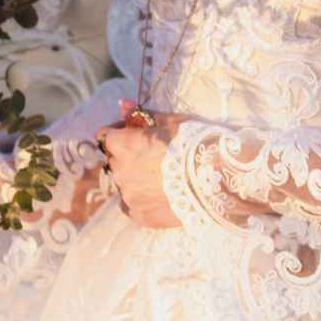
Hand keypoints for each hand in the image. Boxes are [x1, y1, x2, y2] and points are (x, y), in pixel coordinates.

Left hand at [95, 99, 188, 228]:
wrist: (215, 179)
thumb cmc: (193, 144)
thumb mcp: (169, 122)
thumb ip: (142, 116)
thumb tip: (123, 105)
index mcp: (122, 145)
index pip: (105, 136)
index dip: (119, 133)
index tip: (134, 134)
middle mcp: (119, 171)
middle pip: (115, 160)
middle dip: (129, 157)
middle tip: (154, 157)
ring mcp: (129, 196)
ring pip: (125, 184)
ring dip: (136, 179)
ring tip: (163, 179)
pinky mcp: (140, 216)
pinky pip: (133, 206)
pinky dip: (143, 200)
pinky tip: (161, 197)